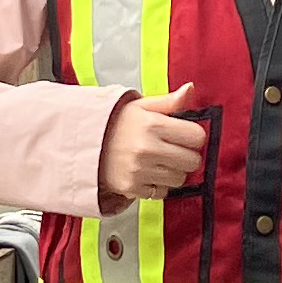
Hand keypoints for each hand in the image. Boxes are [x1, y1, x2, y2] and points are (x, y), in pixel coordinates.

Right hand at [97, 84, 207, 205]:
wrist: (84, 143)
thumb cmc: (116, 123)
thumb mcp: (141, 106)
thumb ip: (169, 101)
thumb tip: (190, 89)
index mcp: (153, 124)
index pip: (197, 136)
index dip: (192, 136)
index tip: (183, 136)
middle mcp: (147, 148)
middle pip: (192, 161)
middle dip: (185, 156)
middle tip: (171, 150)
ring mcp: (139, 170)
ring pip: (179, 179)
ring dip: (173, 172)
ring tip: (157, 161)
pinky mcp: (132, 188)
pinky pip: (162, 193)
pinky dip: (157, 185)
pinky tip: (146, 173)